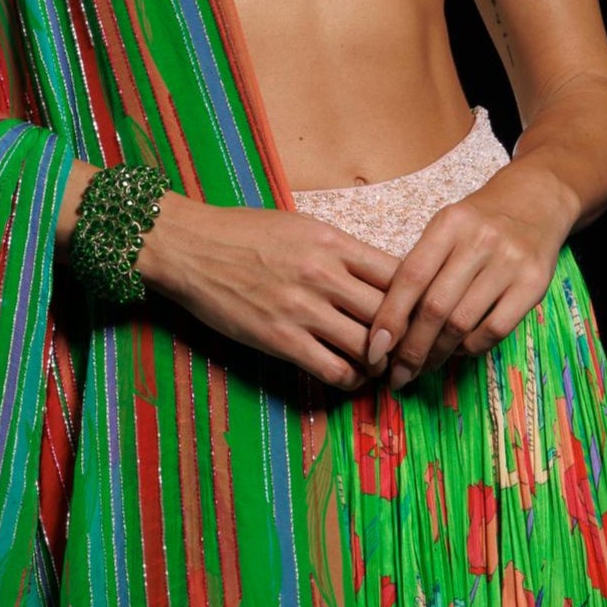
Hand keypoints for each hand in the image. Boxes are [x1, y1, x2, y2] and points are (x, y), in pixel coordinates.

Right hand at [138, 193, 398, 393]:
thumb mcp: (301, 227)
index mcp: (333, 243)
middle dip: (405, 336)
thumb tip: (377, 275)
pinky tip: (348, 376)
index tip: (417, 312)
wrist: (189, 247)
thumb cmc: (242, 233)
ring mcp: (303, 308)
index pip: (400, 273)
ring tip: (379, 367)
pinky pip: (334, 369)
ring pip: (368, 347)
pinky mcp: (280, 339)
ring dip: (380, 363)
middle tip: (408, 349)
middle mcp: (325, 274)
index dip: (416, 298)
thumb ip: (340, 251)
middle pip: (391, 313)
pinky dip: (350, 379)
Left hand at [367, 157, 577, 391]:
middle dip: (411, 349)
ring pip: (462, 324)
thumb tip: (388, 327)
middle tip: (399, 374)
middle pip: (435, 308)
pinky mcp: (535, 284)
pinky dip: (471, 348)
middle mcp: (480, 240)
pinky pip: (494, 330)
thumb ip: (420, 266)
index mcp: (449, 224)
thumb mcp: (445, 228)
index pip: (411, 277)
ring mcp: (510, 262)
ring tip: (424, 366)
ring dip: (438, 354)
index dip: (390, 318)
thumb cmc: (479, 223)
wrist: (536, 200)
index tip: (374, 350)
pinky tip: (460, 350)